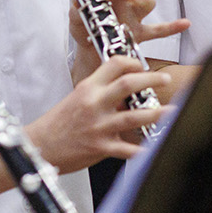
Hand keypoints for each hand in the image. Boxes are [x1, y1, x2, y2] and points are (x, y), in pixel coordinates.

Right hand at [26, 57, 171, 171]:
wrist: (40, 146)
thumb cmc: (58, 123)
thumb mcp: (77, 98)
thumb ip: (100, 92)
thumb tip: (125, 89)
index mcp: (88, 88)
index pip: (114, 65)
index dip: (132, 62)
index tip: (142, 65)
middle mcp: (94, 104)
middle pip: (128, 84)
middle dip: (152, 80)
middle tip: (165, 79)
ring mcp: (99, 126)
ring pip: (134, 116)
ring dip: (157, 113)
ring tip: (171, 111)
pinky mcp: (101, 147)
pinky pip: (127, 149)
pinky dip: (142, 150)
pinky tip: (154, 148)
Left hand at [68, 0, 189, 54]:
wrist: (92, 52)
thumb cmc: (86, 28)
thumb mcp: (76, 19)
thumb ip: (77, 11)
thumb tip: (78, 2)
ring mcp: (134, 14)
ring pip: (147, 0)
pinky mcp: (141, 33)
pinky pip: (160, 29)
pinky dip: (172, 27)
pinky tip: (184, 24)